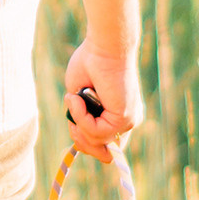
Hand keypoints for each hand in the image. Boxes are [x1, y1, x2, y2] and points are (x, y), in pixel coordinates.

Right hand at [63, 38, 141, 158]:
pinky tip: (76, 99)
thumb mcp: (81, 97)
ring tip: (73, 100)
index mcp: (120, 116)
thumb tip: (78, 133)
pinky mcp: (123, 118)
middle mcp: (128, 121)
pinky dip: (80, 116)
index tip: (73, 129)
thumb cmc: (91, 63)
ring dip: (77, 123)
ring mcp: (128, 121)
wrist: (105, 46)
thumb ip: (81, 117)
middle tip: (71, 121)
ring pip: (95, 142)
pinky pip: (94, 131)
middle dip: (81, 141)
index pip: (108, 147)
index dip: (87, 144)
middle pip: (103, 153)